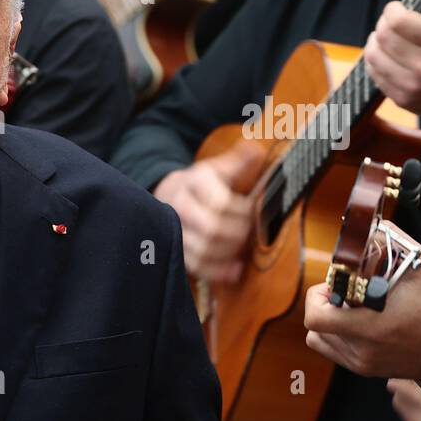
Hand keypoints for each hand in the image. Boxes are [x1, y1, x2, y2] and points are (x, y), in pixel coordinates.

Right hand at [153, 145, 262, 282]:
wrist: (166, 194)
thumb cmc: (199, 182)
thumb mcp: (216, 167)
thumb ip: (237, 160)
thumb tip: (254, 148)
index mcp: (192, 183)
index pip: (219, 203)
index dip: (242, 211)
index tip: (253, 210)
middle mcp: (178, 207)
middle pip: (211, 229)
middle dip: (237, 234)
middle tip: (250, 232)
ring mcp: (173, 230)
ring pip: (203, 250)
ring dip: (229, 253)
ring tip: (243, 248)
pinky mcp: (175, 249)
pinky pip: (195, 266)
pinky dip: (217, 271)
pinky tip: (235, 271)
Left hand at [303, 225, 420, 379]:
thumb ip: (392, 243)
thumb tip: (368, 227)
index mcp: (373, 327)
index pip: (316, 318)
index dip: (317, 296)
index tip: (333, 285)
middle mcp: (364, 350)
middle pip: (315, 328)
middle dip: (325, 305)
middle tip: (344, 294)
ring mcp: (364, 364)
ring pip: (322, 341)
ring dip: (330, 322)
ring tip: (353, 309)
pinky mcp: (367, 370)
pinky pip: (335, 352)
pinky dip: (338, 336)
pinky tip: (358, 323)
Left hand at [363, 0, 420, 126]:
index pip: (396, 21)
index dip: (391, 10)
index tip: (396, 8)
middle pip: (382, 37)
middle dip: (382, 24)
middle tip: (389, 23)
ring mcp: (412, 85)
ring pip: (372, 55)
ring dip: (375, 42)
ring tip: (385, 38)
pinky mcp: (402, 99)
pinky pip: (374, 74)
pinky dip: (376, 61)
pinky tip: (386, 56)